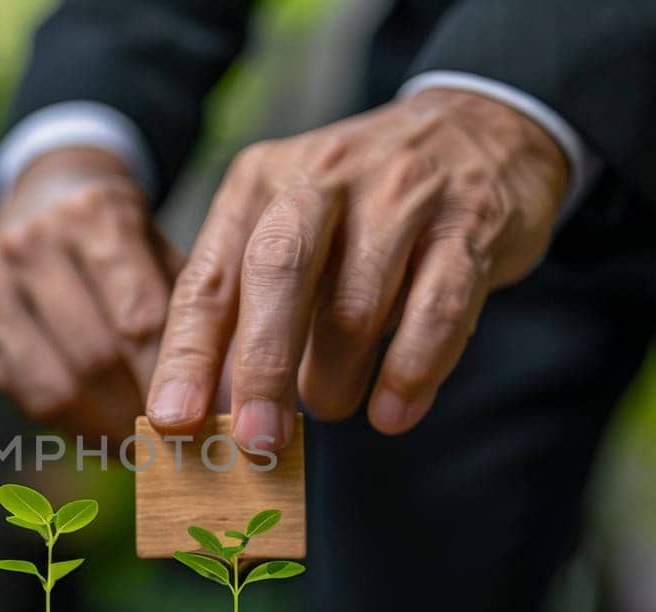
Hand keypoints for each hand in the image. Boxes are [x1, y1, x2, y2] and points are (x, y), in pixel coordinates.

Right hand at [0, 147, 179, 439]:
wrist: (46, 193)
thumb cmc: (124, 235)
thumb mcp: (163, 246)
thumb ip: (194, 312)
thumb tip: (231, 398)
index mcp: (94, 214)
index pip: (140, 319)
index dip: (172, 380)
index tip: (204, 421)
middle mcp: (33, 242)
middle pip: (95, 356)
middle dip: (140, 410)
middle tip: (177, 446)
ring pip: (56, 385)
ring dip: (105, 428)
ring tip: (142, 448)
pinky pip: (26, 394)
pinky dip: (71, 425)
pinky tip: (105, 434)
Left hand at [146, 88, 569, 446]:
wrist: (482, 128)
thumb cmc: (362, 207)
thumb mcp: (290, 227)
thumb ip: (247, 305)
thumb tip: (210, 408)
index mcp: (259, 184)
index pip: (210, 277)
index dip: (188, 354)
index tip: (173, 421)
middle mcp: (323, 180)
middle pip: (277, 275)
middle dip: (263, 368)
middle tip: (257, 440)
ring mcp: (400, 197)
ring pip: (356, 303)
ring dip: (338, 376)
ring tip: (331, 404)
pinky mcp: (469, 224)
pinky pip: (437, 311)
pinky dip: (412, 372)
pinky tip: (395, 411)